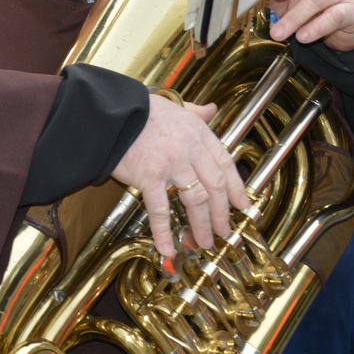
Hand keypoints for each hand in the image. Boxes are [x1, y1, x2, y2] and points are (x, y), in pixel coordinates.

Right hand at [111, 97, 250, 260]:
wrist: (112, 113)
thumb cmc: (140, 110)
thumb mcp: (175, 106)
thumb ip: (196, 112)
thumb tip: (211, 109)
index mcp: (198, 132)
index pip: (225, 163)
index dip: (236, 187)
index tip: (241, 204)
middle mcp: (190, 148)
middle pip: (215, 186)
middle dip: (221, 213)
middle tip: (224, 231)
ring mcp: (171, 163)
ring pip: (196, 200)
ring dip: (202, 225)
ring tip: (203, 242)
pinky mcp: (149, 176)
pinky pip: (160, 209)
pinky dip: (164, 232)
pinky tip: (168, 247)